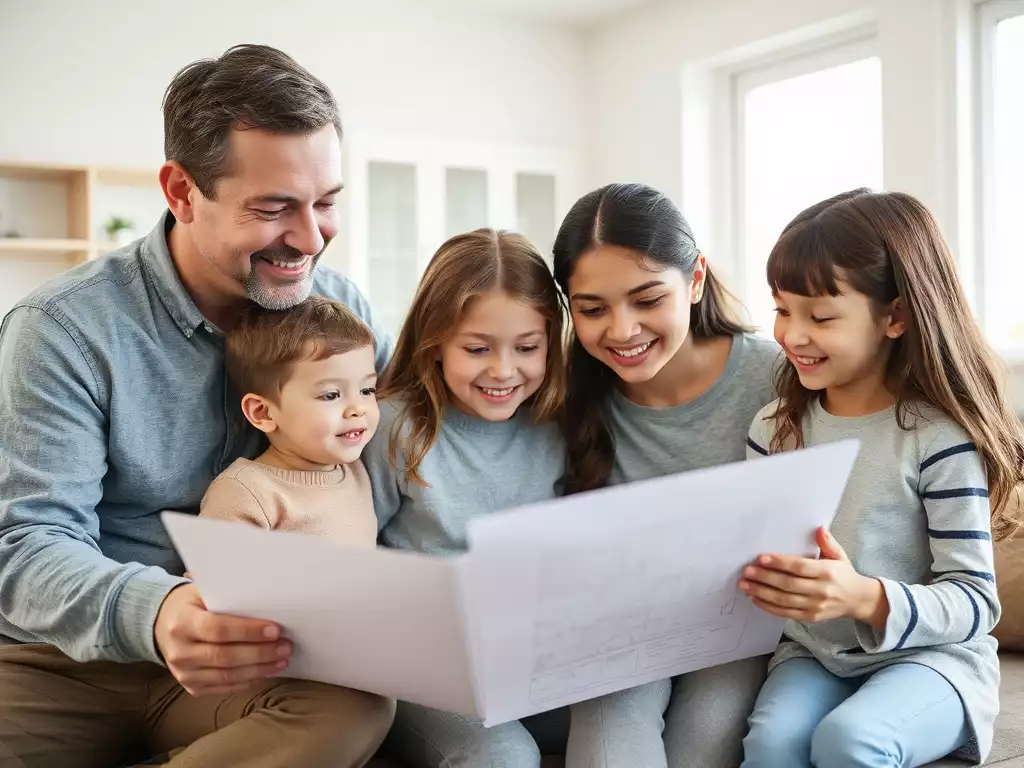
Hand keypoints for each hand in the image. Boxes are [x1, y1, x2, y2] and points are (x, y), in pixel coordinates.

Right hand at [154, 583, 291, 695]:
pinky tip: (264, 672)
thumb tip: (265, 594)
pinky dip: (247, 681)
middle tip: (285, 647)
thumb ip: (227, 595)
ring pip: (226, 676)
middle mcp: (179, 651)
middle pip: (224, 657)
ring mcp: (184, 673)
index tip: (275, 630)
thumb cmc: (192, 604)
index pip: (217, 629)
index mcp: (182, 622)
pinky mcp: (191, 687)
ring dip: (259, 670)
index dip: (248, 631)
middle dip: (260, 653)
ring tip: (281, 660)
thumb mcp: (202, 591)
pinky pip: (223, 688)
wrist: (162, 624)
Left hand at [738, 527, 888, 626]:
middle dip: (765, 577)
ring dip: (762, 593)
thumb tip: (819, 528)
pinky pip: (786, 613)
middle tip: (747, 571)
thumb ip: (827, 542)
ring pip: (784, 600)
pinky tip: (755, 599)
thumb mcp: (839, 555)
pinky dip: (769, 607)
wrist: (858, 600)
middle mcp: (821, 590)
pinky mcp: (810, 617)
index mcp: (827, 572)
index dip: (780, 563)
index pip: (800, 567)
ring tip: (745, 585)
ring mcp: (815, 606)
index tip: (761, 558)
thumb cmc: (844, 574)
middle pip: (788, 584)